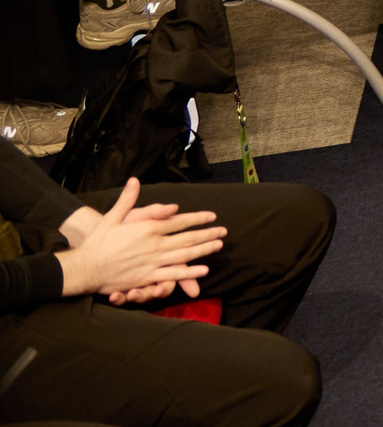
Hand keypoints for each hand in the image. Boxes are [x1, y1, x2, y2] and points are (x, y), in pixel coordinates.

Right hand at [55, 179, 224, 301]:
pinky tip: (203, 271)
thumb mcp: (113, 217)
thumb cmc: (98, 242)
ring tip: (218, 246)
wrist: (83, 267)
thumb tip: (136, 180)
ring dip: (203, 250)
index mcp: (148, 228)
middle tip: (223, 231)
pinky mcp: (146, 278)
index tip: (212, 216)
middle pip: (187, 238)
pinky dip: (189, 273)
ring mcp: (152, 262)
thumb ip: (128, 199)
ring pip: (184, 256)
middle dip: (207, 234)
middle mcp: (154, 245)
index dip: (198, 218)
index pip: (179, 221)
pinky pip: (172, 275)